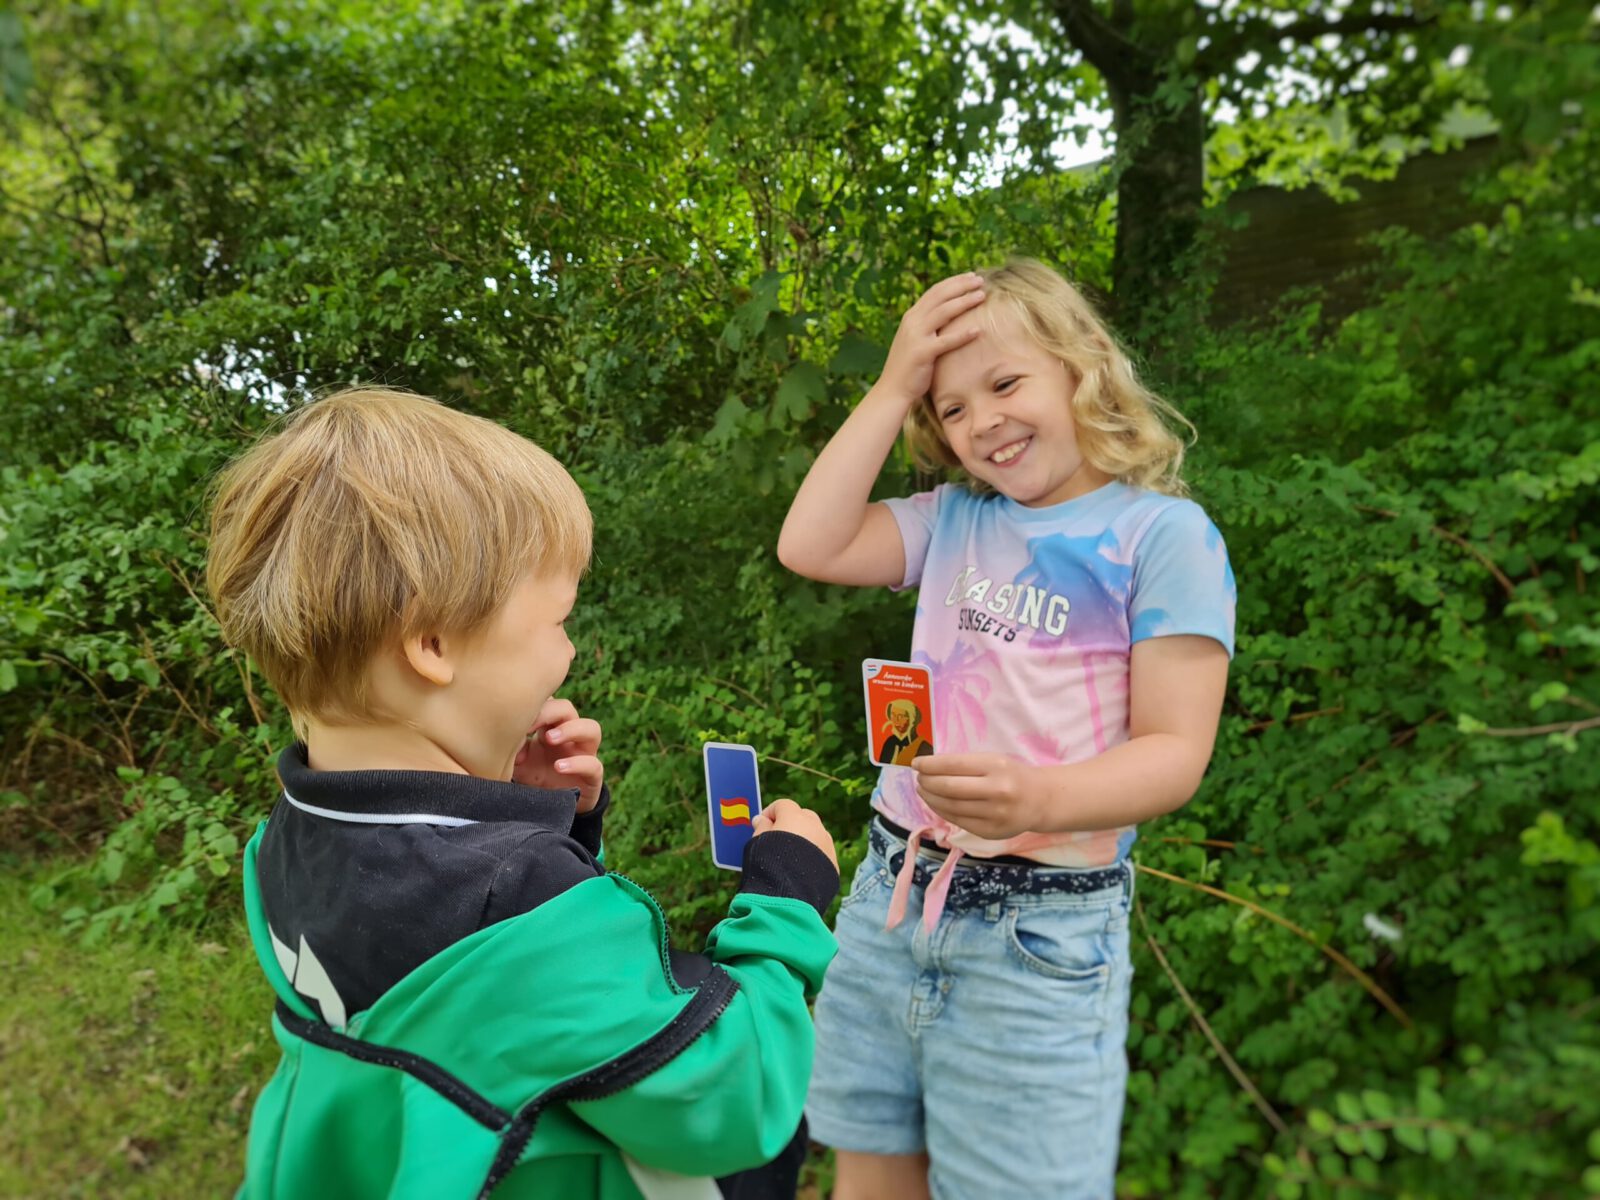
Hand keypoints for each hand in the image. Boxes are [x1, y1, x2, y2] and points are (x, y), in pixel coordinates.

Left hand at [512, 697, 604, 811]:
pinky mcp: (592, 776)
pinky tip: (559, 767)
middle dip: (550, 712)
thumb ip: (514, 747)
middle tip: (531, 725)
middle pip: (568, 709)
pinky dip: (578, 763)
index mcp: (550, 728)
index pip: (549, 703)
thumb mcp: (518, 762)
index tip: (514, 715)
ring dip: (572, 729)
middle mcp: (570, 737)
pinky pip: (594, 765)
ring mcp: (584, 754)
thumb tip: (508, 736)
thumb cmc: (532, 778)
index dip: (536, 705)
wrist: (546, 810)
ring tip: (549, 739)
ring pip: (592, 729)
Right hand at [751, 798, 838, 870]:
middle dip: (791, 823)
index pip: (783, 805)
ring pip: (816, 835)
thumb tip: (762, 819)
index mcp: (795, 817)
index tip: (762, 824)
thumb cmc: (768, 866)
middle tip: (778, 838)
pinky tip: (801, 871)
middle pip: (803, 816)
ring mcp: (827, 845)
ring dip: (805, 840)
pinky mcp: (833, 864)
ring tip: (790, 858)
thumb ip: (761, 827)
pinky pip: (823, 854)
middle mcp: (815, 827)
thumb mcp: (757, 843)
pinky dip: (814, 857)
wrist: (788, 897)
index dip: (770, 813)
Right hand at [874, 273, 986, 407]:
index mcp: (912, 316)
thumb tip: (948, 315)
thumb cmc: (909, 365)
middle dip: (961, 285)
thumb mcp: (916, 339)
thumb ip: (928, 325)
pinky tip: (978, 330)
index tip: (972, 276)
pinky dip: (962, 335)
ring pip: (944, 312)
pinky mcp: (922, 353)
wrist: (892, 389)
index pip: (935, 291)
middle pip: (940, 296)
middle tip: (981, 280)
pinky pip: (946, 341)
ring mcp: (916, 336)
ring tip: (982, 296)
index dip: (954, 282)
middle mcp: (913, 321)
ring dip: (964, 302)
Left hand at [913, 753, 1040, 840]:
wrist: (1040, 800)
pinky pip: (958, 821)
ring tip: (923, 791)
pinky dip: (942, 812)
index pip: (953, 765)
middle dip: (927, 783)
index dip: (930, 765)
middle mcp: (996, 791)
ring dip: (931, 798)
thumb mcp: (993, 761)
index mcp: (995, 767)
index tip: (916, 763)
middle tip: (919, 779)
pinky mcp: (990, 832)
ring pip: (951, 807)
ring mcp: (994, 814)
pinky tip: (936, 804)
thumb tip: (929, 768)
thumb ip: (965, 764)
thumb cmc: (1011, 775)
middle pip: (949, 788)